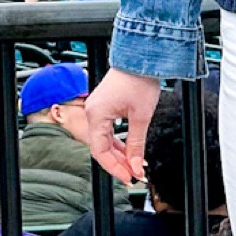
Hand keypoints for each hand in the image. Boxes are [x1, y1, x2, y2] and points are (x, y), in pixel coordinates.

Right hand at [86, 67, 159, 184]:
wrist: (141, 57)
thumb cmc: (139, 80)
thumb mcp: (141, 116)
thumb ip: (137, 144)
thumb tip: (135, 165)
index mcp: (96, 115)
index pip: (100, 152)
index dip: (114, 168)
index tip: (128, 177)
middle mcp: (93, 112)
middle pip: (101, 147)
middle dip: (118, 163)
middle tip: (134, 174)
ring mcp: (97, 109)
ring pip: (105, 140)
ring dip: (119, 154)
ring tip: (134, 165)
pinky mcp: (105, 106)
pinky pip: (108, 130)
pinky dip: (119, 142)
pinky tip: (130, 151)